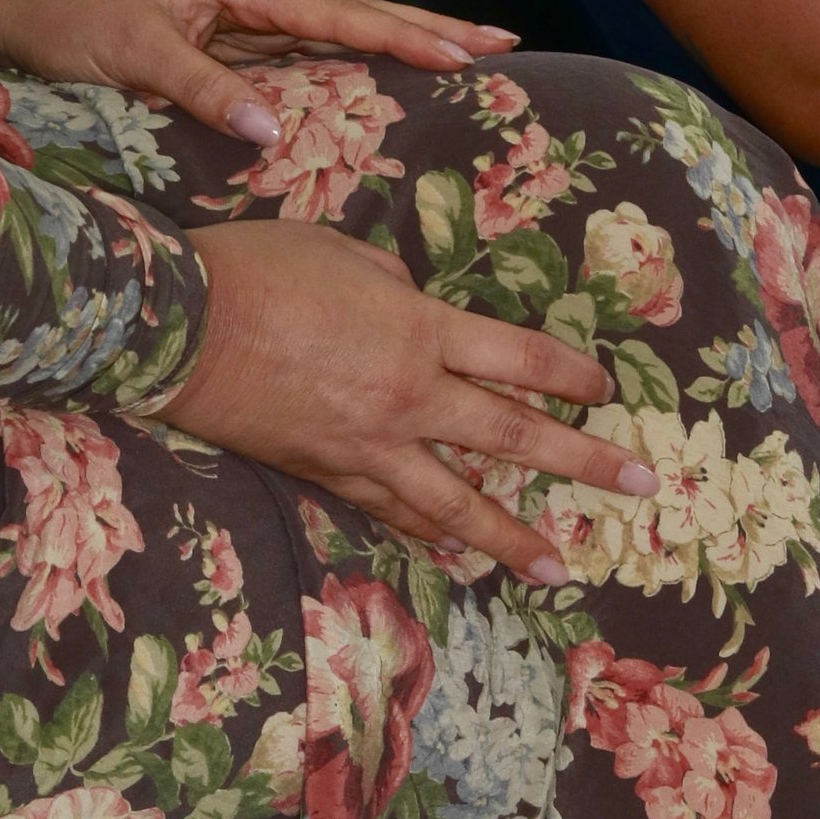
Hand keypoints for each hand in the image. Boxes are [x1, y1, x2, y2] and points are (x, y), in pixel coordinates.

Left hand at [0, 0, 518, 145]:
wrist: (16, 6)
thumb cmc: (67, 20)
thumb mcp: (133, 54)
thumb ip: (204, 90)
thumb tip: (273, 129)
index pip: (337, 13)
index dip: (402, 33)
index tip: (463, 50)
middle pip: (353, 11)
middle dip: (425, 26)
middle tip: (498, 42)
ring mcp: (238, 15)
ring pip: (333, 30)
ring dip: (394, 41)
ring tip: (460, 54)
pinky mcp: (222, 40)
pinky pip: (299, 53)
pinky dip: (345, 62)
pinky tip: (377, 78)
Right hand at [159, 220, 655, 581]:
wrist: (178, 326)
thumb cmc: (256, 268)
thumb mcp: (338, 249)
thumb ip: (391, 278)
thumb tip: (412, 296)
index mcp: (420, 327)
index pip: (520, 357)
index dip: (571, 375)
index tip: (608, 393)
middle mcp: (409, 395)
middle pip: (513, 436)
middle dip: (585, 462)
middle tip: (642, 486)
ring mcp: (368, 445)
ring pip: (457, 502)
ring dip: (512, 536)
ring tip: (558, 569)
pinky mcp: (324, 473)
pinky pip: (389, 510)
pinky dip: (427, 534)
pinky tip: (455, 555)